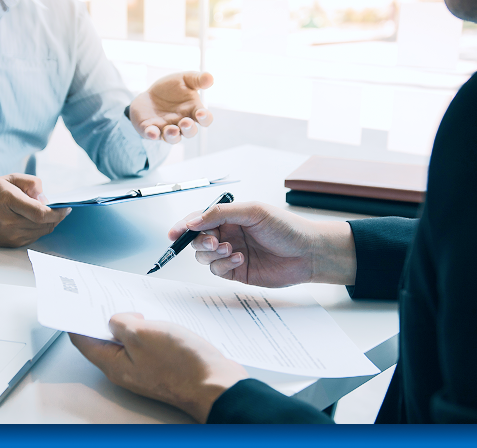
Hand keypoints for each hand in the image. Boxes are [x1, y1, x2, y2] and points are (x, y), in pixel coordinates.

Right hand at [0, 173, 70, 246]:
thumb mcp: (9, 179)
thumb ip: (31, 183)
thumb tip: (46, 197)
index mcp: (9, 201)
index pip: (41, 213)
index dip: (59, 212)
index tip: (67, 207)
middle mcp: (9, 222)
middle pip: (45, 224)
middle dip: (57, 216)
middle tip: (61, 208)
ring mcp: (10, 236)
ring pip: (42, 231)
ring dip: (50, 223)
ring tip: (48, 212)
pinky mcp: (11, 244)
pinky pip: (34, 237)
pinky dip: (40, 229)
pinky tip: (36, 220)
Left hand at [70, 313, 247, 422]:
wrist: (216, 384)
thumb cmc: (181, 365)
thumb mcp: (142, 334)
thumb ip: (121, 323)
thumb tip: (116, 319)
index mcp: (113, 364)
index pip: (83, 340)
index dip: (77, 318)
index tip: (75, 302)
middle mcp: (126, 370)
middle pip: (104, 341)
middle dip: (103, 318)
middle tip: (104, 297)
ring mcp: (144, 369)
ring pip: (127, 342)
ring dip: (128, 323)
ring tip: (132, 306)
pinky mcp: (162, 366)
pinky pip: (146, 346)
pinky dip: (146, 330)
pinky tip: (154, 319)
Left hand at [129, 71, 213, 143]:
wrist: (149, 95)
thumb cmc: (171, 89)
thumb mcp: (185, 79)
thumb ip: (198, 79)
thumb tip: (210, 77)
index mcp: (193, 111)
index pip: (205, 119)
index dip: (205, 118)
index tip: (201, 113)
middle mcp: (181, 123)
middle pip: (189, 132)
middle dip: (188, 129)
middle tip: (185, 122)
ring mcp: (166, 129)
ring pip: (173, 138)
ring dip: (173, 136)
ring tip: (171, 130)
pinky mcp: (151, 130)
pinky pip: (153, 135)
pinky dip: (152, 134)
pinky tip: (152, 132)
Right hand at [168, 202, 356, 286]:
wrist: (310, 253)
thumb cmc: (287, 227)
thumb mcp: (253, 211)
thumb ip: (220, 213)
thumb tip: (194, 220)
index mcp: (229, 217)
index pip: (199, 220)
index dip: (184, 226)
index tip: (174, 233)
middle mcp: (228, 235)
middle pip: (198, 240)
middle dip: (200, 242)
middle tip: (213, 243)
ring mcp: (231, 254)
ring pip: (204, 258)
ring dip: (212, 255)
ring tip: (230, 250)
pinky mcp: (238, 272)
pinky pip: (218, 271)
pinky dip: (224, 265)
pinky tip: (240, 259)